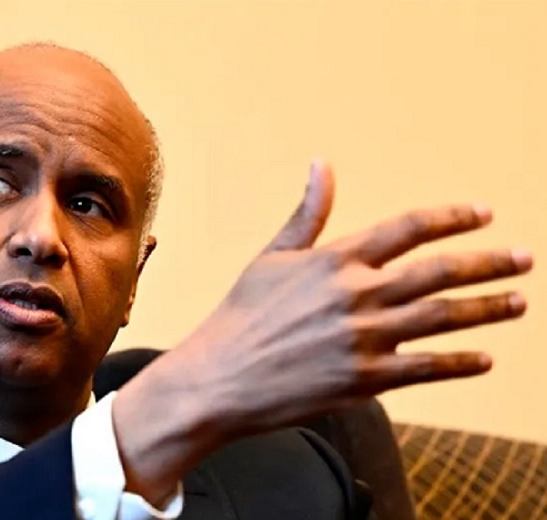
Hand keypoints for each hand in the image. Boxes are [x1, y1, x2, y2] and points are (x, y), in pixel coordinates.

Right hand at [113, 161, 533, 502]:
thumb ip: (308, 214)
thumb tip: (322, 164)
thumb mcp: (271, 258)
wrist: (219, 378)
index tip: (484, 214)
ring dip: (487, 308)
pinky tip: (485, 357)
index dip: (452, 218)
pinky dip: (462, 361)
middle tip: (524, 258)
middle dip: (489, 263)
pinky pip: (428, 367)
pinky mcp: (365, 380)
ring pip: (443, 317)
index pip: (408, 228)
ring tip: (519, 301)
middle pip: (439, 271)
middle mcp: (355, 295)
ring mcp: (364, 338)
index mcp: (334, 259)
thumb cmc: (240, 316)